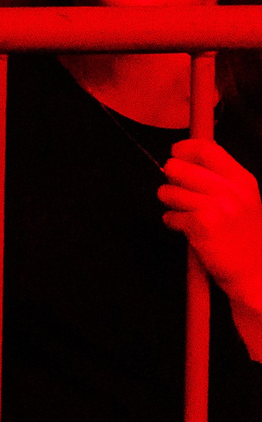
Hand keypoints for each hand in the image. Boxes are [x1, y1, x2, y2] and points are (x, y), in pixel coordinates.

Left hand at [161, 138, 261, 304]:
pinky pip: (170, 215)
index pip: (206, 149)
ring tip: (184, 212)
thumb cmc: (243, 236)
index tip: (176, 154)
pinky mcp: (202, 226)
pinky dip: (172, 221)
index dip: (184, 149)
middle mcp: (232, 191)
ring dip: (170, 202)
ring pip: (168, 191)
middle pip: (178, 167)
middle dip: (171, 178)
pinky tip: (186, 229)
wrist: (256, 273)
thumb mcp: (242, 199)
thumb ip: (218, 177)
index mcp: (243, 180)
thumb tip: (181, 157)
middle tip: (178, 191)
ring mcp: (218, 208)